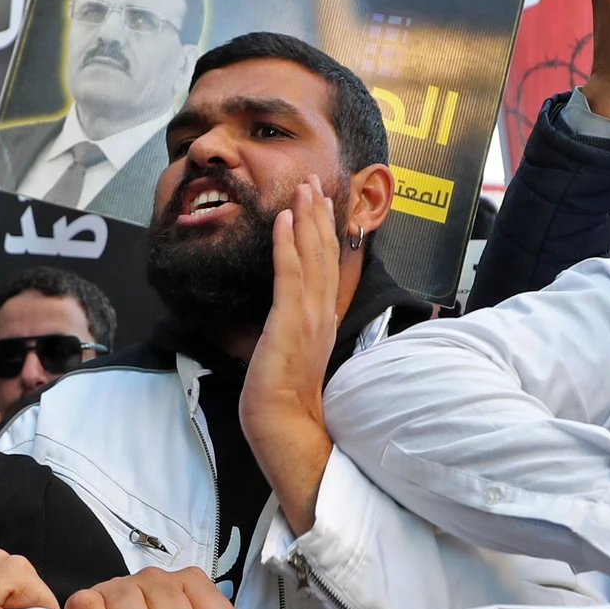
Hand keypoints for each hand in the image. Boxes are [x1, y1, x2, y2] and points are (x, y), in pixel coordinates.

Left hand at [238, 178, 342, 531]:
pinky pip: (290, 273)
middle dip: (320, 215)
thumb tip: (289, 322)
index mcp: (323, 320)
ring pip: (312, 256)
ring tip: (304, 188)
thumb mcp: (293, 356)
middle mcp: (322, 312)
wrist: (282, 426)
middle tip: (315, 182)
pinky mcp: (291, 321)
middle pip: (325, 253)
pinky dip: (288, 243)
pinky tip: (284, 219)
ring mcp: (309, 315)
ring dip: (308, 218)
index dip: (326, 233)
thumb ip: (296, 333)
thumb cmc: (283, 400)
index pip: (327, 267)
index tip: (323, 205)